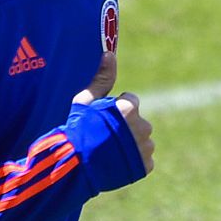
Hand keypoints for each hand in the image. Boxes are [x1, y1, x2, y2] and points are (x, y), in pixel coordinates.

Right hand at [71, 53, 153, 173]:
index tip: (103, 121)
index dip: (116, 111)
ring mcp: (146, 147)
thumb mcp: (85, 102)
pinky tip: (117, 163)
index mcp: (129, 108)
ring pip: (142, 142)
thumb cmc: (76, 130)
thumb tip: (109, 53)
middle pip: (138, 123)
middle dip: (126, 129)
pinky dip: (134, 162)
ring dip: (131, 145)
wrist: (74, 166)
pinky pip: (144, 160)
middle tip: (104, 138)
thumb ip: (102, 79)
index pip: (131, 102)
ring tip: (109, 152)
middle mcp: (143, 126)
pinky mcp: (146, 165)